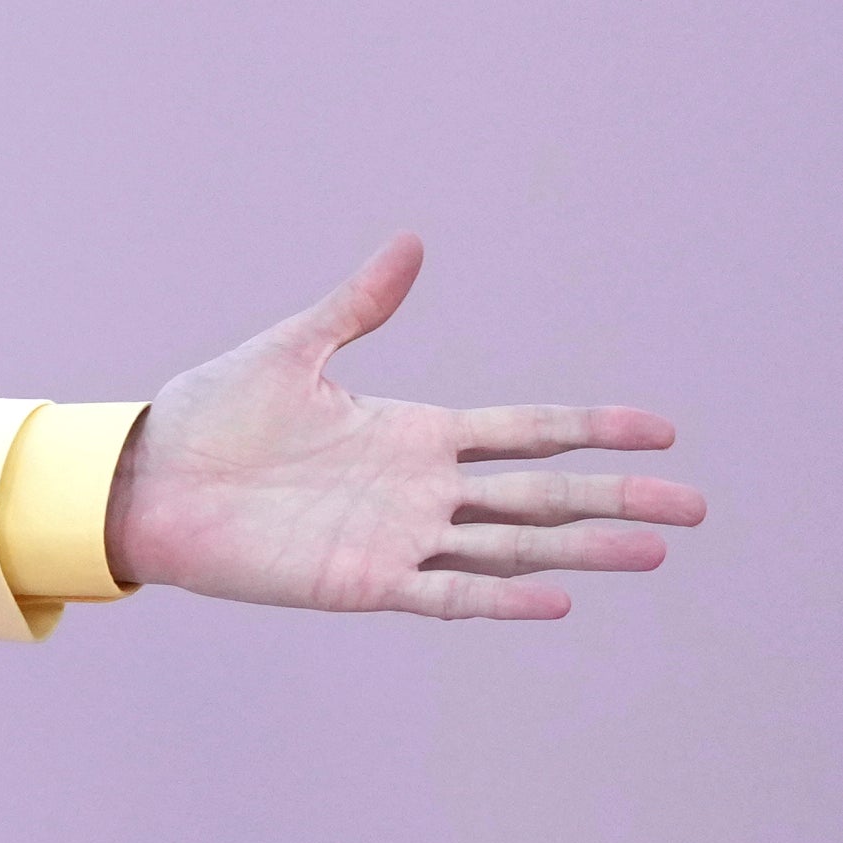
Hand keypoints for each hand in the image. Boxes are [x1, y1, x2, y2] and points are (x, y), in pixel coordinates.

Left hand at [102, 233, 698, 620]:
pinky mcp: (360, 581)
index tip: (663, 431)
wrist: (147, 481)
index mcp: (414, 432)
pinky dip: (499, 597)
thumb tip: (410, 242)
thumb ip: (358, 306)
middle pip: (540, 495)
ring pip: (511, 546)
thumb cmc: (211, 416)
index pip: (527, 431)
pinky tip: (556, 600)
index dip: (593, 429)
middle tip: (695, 506)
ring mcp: (397, 537)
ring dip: (581, 551)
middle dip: (617, 498)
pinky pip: (446, 591)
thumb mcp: (291, 351)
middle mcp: (419, 489)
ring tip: (653, 553)